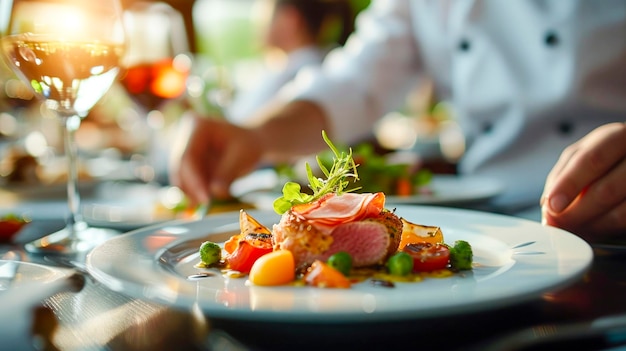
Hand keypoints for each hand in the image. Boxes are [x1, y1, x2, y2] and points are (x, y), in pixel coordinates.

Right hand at [169, 114, 263, 205]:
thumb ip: (227, 175)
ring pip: (180, 176)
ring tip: (207, 204)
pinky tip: (204, 200)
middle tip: (204, 206)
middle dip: (191, 189)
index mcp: (199, 126)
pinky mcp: (186, 162)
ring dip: (191, 192)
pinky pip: (186, 181)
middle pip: (180, 167)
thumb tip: (215, 192)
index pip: (188, 157)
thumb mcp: (242, 158)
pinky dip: (194, 192)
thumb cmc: (249, 147)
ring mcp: (184, 148)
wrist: (252, 144)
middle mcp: (186, 135)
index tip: (205, 199)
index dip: (194, 181)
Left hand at [541, 122, 625, 241]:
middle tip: (556, 224)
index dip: (569, 185)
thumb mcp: (581, 156)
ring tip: (571, 229)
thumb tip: (547, 206)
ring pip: (621, 213)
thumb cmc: (604, 158)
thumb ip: (562, 177)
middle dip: (575, 213)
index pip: (591, 160)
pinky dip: (606, 231)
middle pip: (606, 190)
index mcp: (617, 137)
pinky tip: (592, 230)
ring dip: (590, 227)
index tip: (552, 206)